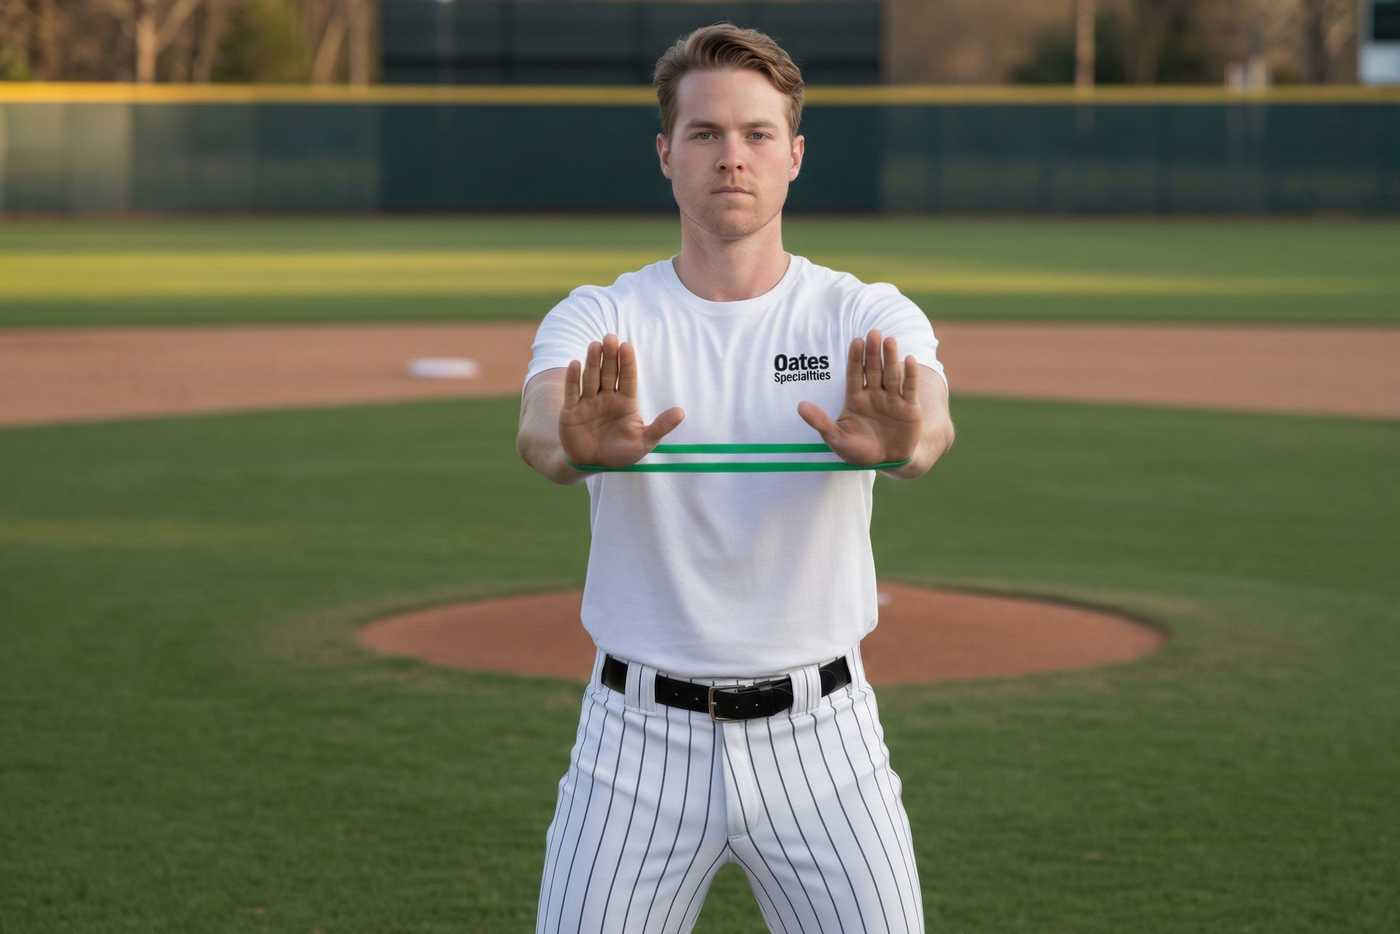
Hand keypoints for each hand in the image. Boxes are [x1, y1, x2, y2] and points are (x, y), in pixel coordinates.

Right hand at [560, 334, 683, 468]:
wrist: (592, 465)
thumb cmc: (620, 453)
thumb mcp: (644, 442)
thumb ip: (661, 427)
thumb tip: (681, 412)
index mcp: (625, 402)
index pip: (628, 378)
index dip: (627, 363)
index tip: (627, 346)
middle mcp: (606, 398)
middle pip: (609, 373)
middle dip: (609, 356)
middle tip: (610, 338)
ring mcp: (588, 402)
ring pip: (591, 378)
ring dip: (592, 362)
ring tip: (595, 345)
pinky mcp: (570, 410)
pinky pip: (572, 392)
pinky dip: (572, 379)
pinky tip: (575, 364)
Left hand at [797, 330, 920, 466]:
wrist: (887, 462)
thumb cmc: (859, 451)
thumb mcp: (836, 439)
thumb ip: (820, 422)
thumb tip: (800, 406)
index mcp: (856, 398)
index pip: (854, 374)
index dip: (855, 358)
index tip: (855, 341)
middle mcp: (874, 394)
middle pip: (873, 370)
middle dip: (873, 353)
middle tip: (873, 333)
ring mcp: (892, 400)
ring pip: (891, 375)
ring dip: (890, 358)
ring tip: (889, 341)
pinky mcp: (910, 408)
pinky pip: (909, 389)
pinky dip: (910, 375)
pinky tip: (909, 359)